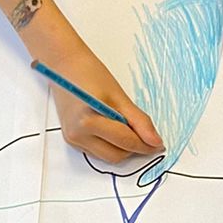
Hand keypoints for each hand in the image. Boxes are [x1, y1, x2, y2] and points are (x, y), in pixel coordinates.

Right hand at [45, 44, 162, 163]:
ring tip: (128, 128)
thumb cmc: (89, 73)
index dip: (146, 145)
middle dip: (134, 148)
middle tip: (146, 136)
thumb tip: (155, 141)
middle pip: (117, 155)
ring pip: (107, 156)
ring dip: (122, 148)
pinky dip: (110, 145)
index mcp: (89, 122)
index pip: (125, 142)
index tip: (159, 144)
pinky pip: (97, 151)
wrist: (64, 66)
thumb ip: (138, 121)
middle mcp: (78, 135)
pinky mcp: (71, 139)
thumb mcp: (119, 96)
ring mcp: (73, 139)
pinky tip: (114, 129)